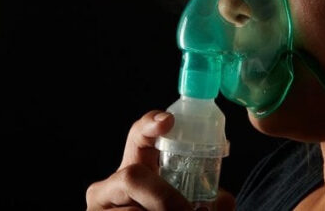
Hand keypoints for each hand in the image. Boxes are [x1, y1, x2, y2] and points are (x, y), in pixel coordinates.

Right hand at [86, 110, 235, 209]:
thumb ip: (208, 206)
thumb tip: (225, 199)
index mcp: (133, 175)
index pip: (137, 138)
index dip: (149, 124)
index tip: (168, 122)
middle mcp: (107, 189)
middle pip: (132, 176)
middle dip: (164, 198)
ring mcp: (99, 210)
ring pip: (132, 210)